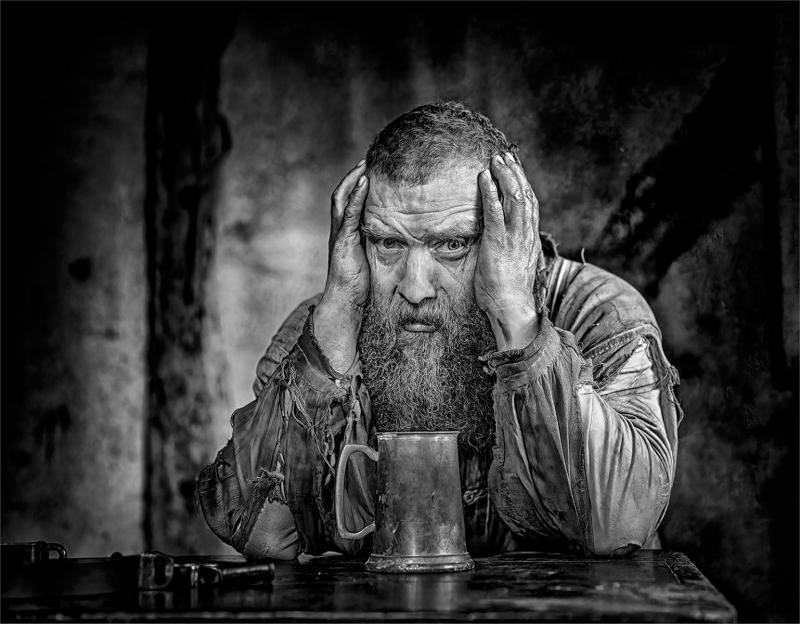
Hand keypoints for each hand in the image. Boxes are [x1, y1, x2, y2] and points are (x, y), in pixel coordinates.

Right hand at [313, 160, 370, 372]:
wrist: (347, 305)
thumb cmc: (362, 288)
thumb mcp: (374, 262)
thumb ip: (383, 248)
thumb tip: (405, 241)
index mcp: (349, 234)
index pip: (351, 202)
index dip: (359, 185)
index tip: (372, 169)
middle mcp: (341, 231)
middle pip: (344, 194)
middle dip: (355, 176)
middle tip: (367, 159)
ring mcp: (340, 235)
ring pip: (342, 199)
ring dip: (354, 180)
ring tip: (364, 164)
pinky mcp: (342, 242)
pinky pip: (348, 214)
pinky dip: (355, 197)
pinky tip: (365, 183)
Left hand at [475, 152, 541, 350]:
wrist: (511, 309)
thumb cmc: (507, 293)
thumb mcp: (510, 266)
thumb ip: (509, 250)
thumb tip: (501, 244)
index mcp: (528, 239)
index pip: (529, 204)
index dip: (522, 183)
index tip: (513, 168)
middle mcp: (525, 235)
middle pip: (525, 195)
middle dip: (515, 173)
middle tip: (504, 156)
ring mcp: (513, 238)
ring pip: (515, 199)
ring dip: (505, 176)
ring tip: (495, 160)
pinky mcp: (499, 243)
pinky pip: (495, 212)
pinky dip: (491, 193)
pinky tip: (484, 178)